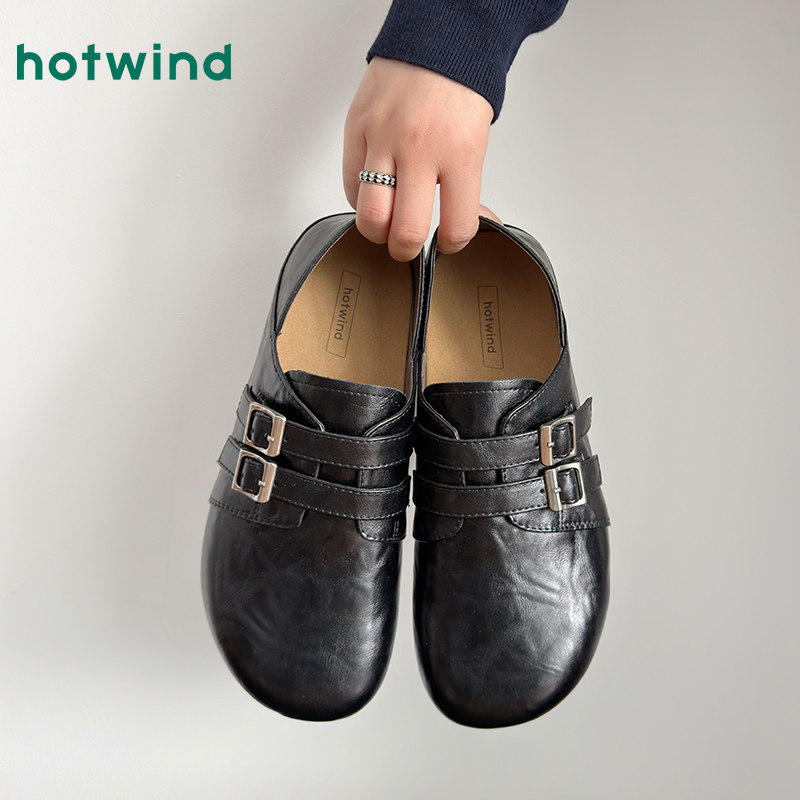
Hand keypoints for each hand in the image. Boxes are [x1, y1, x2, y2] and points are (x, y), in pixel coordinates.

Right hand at [344, 56, 496, 261]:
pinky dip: (361, 200)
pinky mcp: (356, 130)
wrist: (435, 40)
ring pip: (370, 216)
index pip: (456, 227)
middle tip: (408, 246)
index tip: (448, 243)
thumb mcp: (475, 142)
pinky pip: (349, 185)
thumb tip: (464, 226)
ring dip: (378, 233)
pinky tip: (375, 193)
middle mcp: (419, 148)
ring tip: (386, 228)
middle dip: (407, 251)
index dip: (453, 245)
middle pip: (406, 232)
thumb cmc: (458, 92)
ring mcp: (383, 138)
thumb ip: (466, 189)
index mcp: (459, 153)